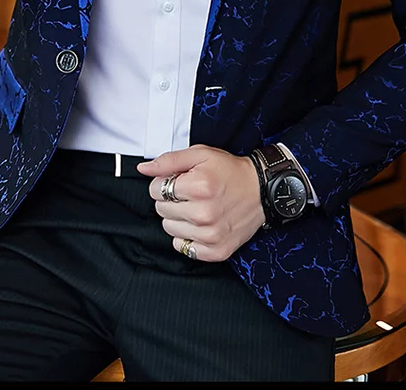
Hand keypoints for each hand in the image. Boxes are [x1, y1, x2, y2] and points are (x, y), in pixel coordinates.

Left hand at [137, 144, 265, 262]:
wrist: (261, 190)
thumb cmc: (230, 171)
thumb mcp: (201, 154)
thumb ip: (169, 160)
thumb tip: (144, 168)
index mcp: (199, 187)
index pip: (156, 190)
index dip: (164, 182)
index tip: (179, 180)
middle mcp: (204, 213)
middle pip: (161, 210)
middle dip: (171, 199)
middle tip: (190, 193)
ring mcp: (211, 235)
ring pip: (169, 229)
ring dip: (178, 217)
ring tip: (196, 207)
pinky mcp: (216, 251)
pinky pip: (183, 247)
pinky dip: (188, 236)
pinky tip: (201, 223)